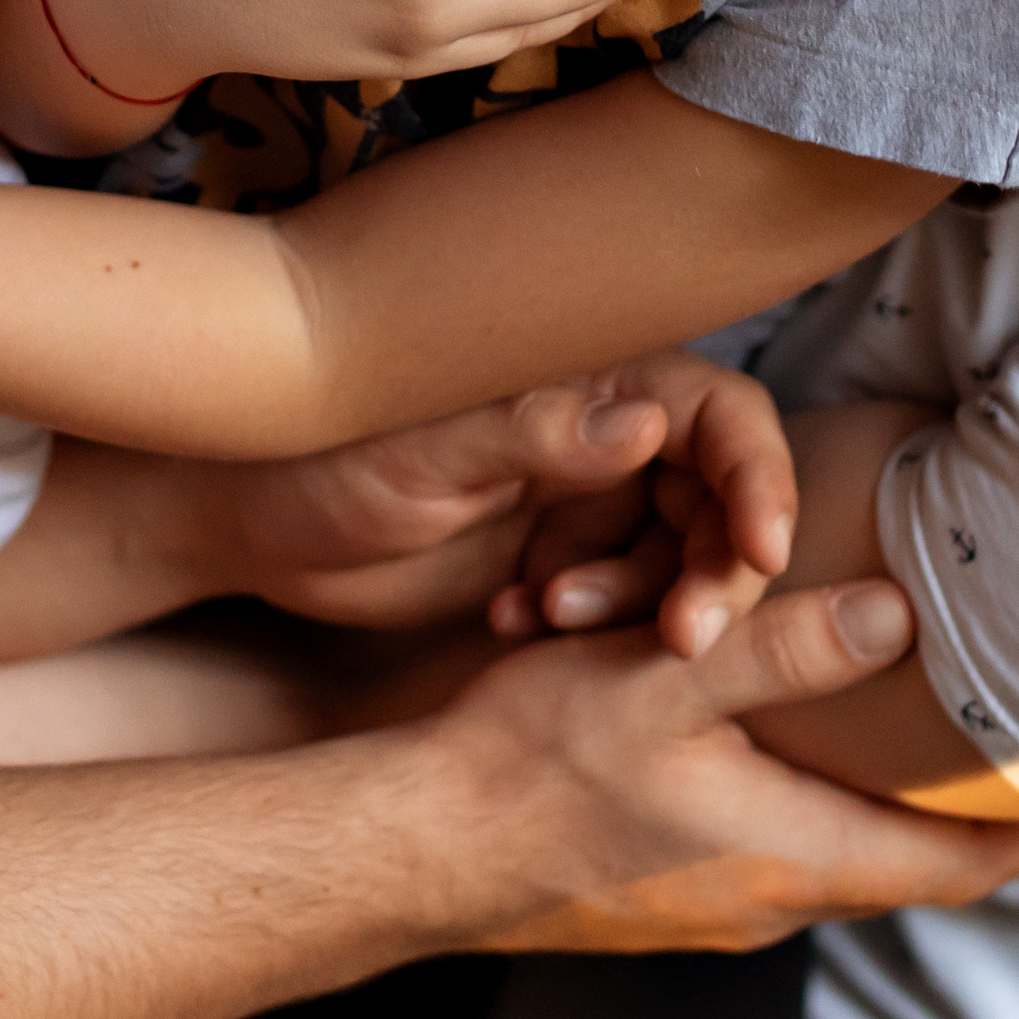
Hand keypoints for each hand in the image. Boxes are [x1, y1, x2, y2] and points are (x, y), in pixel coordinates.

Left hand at [205, 351, 789, 653]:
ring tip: (552, 612)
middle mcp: (603, 437)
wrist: (256, 523)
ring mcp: (582, 504)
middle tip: (683, 636)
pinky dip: (586, 626)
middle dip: (718, 572)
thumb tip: (644, 425)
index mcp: (590, 381)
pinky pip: (616, 607)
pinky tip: (510, 621)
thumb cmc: (325, 455)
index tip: (762, 553)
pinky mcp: (554, 562)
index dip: (760, 478)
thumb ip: (530, 437)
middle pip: (721, 502)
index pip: (722, 416)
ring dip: (644, 604)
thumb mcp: (422, 451)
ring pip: (677, 563)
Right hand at [415, 582, 1018, 953]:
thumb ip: (780, 646)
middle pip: (896, 865)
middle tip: (986, 743)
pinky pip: (755, 859)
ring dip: (859, 804)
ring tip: (883, 735)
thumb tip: (894, 617)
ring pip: (822, 859)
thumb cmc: (523, 766)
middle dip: (949, 810)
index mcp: (789, 855)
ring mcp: (702, 909)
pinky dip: (788, 808)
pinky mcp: (650, 898)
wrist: (407, 843)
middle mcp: (760, 900)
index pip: (955, 863)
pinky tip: (752, 752)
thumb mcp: (661, 679)